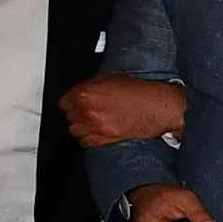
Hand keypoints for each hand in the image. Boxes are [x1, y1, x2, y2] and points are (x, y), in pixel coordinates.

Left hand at [61, 74, 186, 146]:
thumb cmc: (140, 92)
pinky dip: (90, 138)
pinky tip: (98, 132)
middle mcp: (88, 111)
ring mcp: (97, 127)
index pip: (63, 103)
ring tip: (93, 123)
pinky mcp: (106, 139)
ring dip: (82, 127)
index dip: (71, 103)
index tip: (76, 105)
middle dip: (77, 115)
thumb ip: (90, 86)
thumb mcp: (110, 79)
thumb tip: (80, 92)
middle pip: (69, 118)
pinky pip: (86, 142)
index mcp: (86, 94)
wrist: (159, 106)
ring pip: (75, 131)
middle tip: (88, 112)